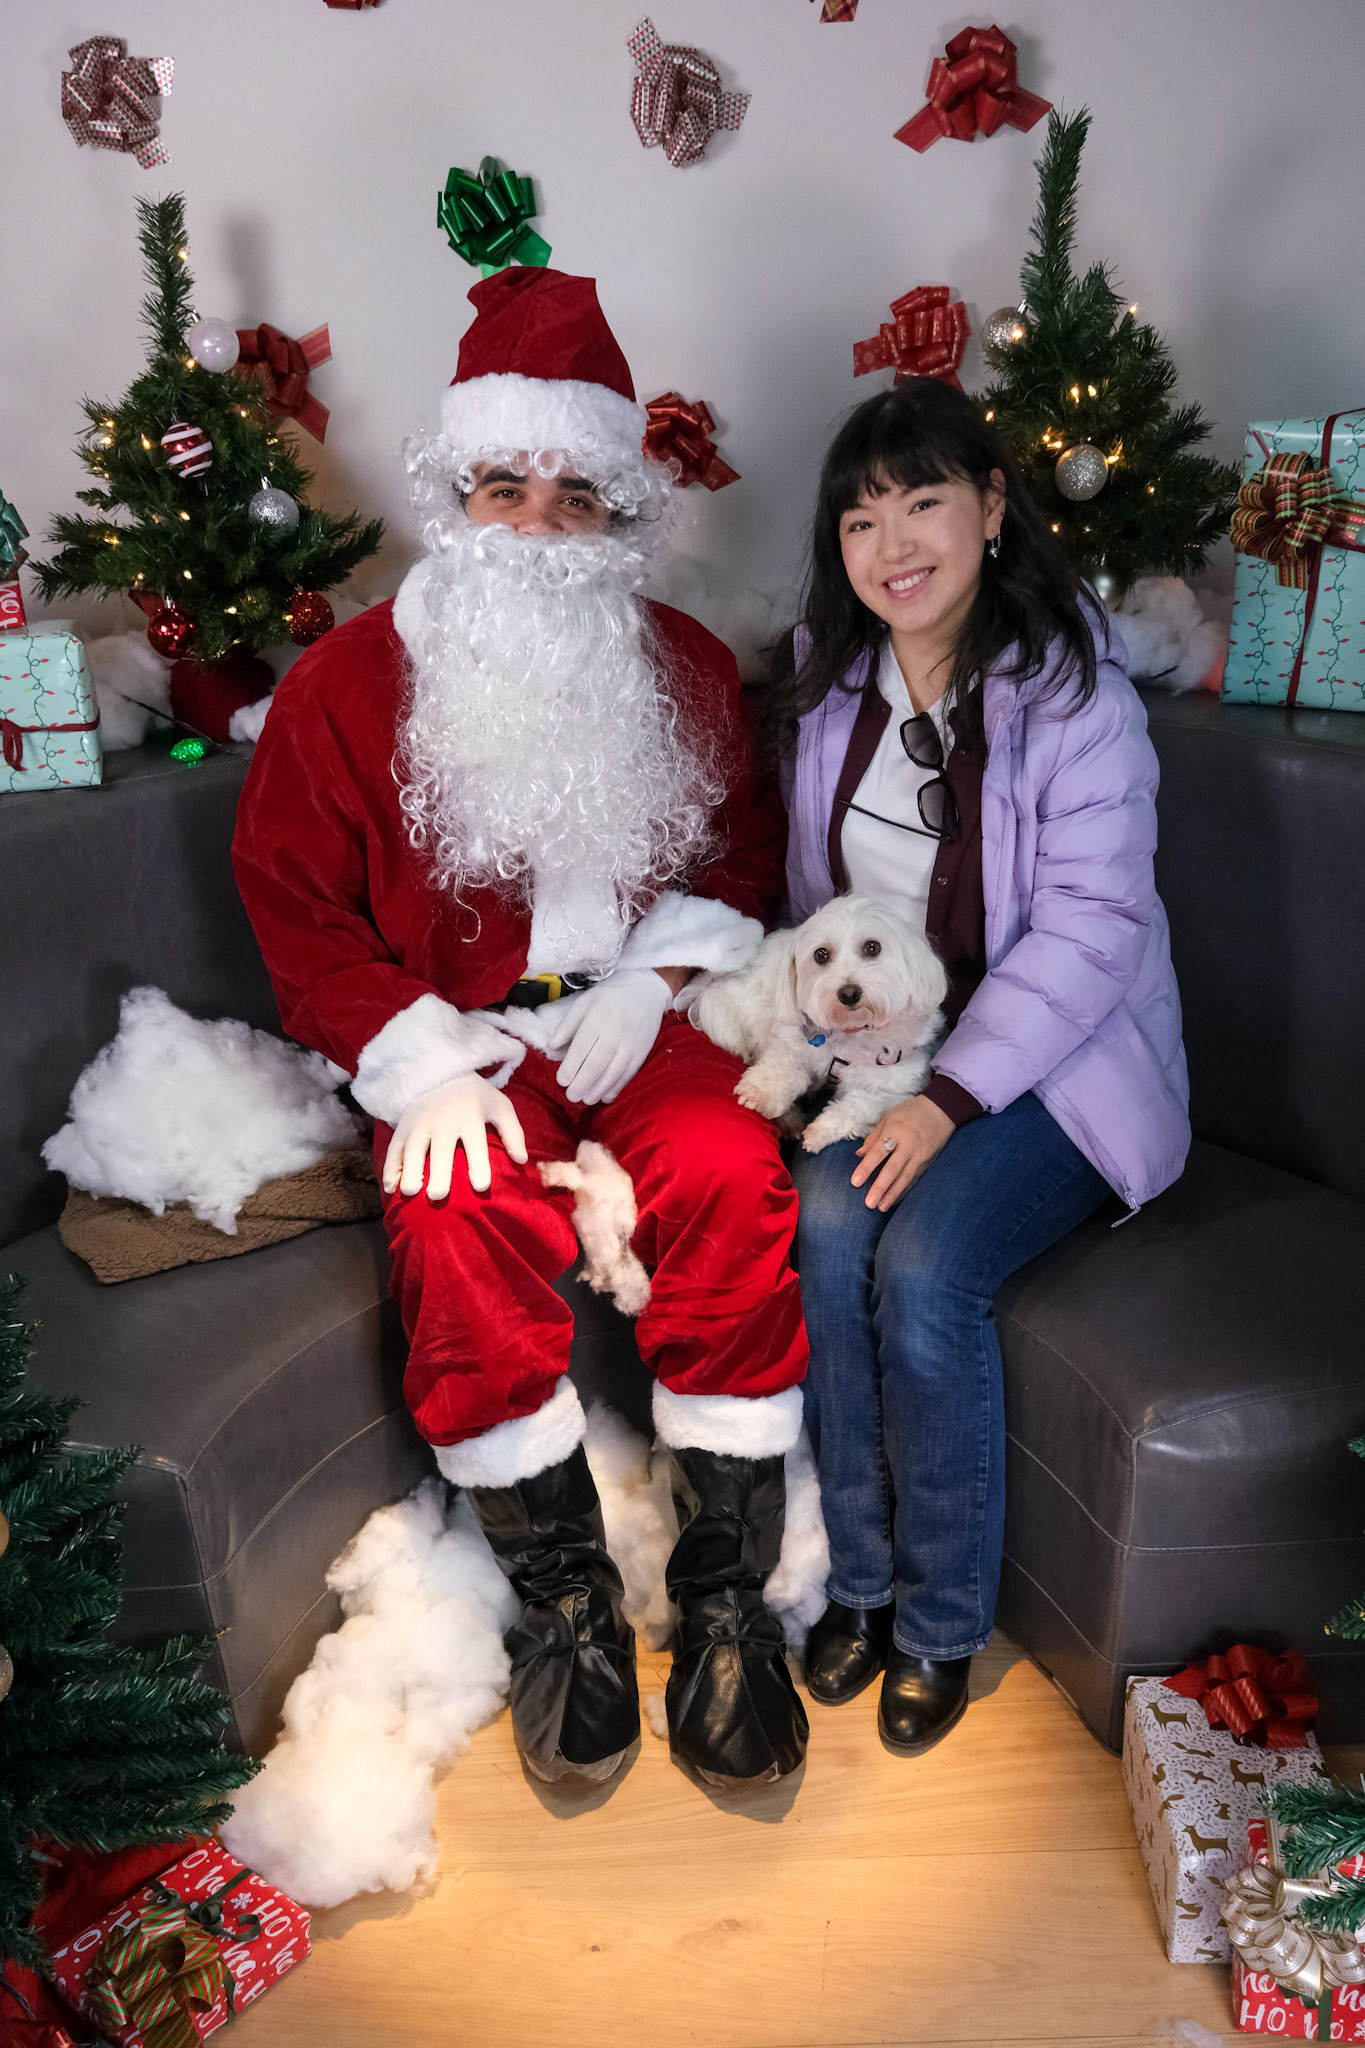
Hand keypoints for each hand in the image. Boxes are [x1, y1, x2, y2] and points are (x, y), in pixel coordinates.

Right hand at [382, 1074, 527, 1199]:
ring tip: (410, 1192)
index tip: (481, 1186)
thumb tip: (522, 1160)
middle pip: (440, 1149)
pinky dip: (390, 1168)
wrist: (442, 1072)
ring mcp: (419, 1122)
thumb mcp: (499, 1106)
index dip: (479, 1164)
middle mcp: (443, 1119)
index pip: (475, 1142)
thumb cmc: (475, 1098)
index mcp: (470, 1115)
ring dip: (409, 1170)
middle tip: (437, 1196)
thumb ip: (513, 1132)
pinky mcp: (402, 1126)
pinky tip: (392, 1188)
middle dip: (438, 1172)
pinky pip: (394, 1149)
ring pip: (412, 1149)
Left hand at [539, 968, 670, 1104]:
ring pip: (613, 1073)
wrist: (646, 991)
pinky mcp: (642, 1052)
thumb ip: (566, 1026)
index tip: (561, 1081)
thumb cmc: (609, 998)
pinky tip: (605, 1097)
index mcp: (597, 1018)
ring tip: (585, 1100)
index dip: (570, 1068)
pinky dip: (616, 1088)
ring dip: (597, 1090)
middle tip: (571, 1096)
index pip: (581, 1048)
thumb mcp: (584, 1003)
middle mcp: (615, 1032)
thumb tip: (551, 1049)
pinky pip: (628, 1075)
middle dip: (581, 1084)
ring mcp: (631, 1044)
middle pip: (596, 1065)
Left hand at [851, 1094, 953, 1212]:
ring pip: (905, 1177)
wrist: (941, 1110)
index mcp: (895, 1131)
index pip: (878, 1152)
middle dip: (880, 1187)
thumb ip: (874, 1137)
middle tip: (869, 1203)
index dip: (866, 1167)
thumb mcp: (889, 1117)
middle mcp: (908, 1145)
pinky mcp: (927, 1161)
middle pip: (892, 1169)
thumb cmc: (910, 1112)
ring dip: (892, 1194)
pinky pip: (914, 1178)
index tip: (855, 1182)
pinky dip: (904, 1190)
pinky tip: (895, 1200)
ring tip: (881, 1207)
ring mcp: (920, 1155)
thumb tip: (859, 1154)